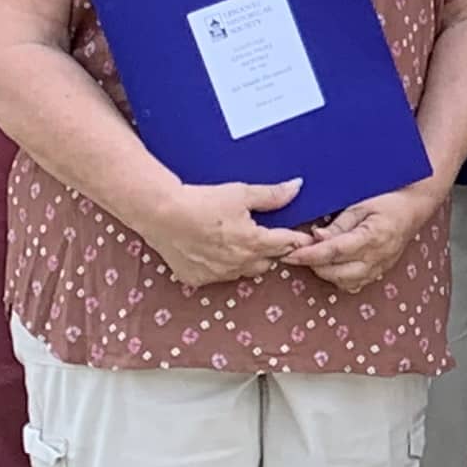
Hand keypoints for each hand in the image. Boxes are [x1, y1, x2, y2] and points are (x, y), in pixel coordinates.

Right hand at [143, 177, 314, 289]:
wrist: (162, 213)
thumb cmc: (202, 201)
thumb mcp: (241, 193)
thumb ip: (271, 195)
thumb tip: (296, 187)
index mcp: (254, 242)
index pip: (286, 244)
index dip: (297, 240)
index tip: (304, 238)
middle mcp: (240, 263)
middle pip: (268, 261)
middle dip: (271, 250)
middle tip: (266, 236)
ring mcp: (219, 274)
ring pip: (245, 271)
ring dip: (248, 260)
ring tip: (239, 243)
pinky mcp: (198, 279)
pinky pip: (220, 276)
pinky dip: (222, 266)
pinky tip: (214, 251)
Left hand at [300, 177, 447, 291]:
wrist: (415, 205)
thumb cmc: (388, 198)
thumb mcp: (360, 204)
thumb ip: (338, 224)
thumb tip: (316, 238)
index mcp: (373, 236)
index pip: (333, 251)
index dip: (308, 255)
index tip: (288, 254)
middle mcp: (378, 256)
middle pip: (335, 271)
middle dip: (313, 264)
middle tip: (298, 251)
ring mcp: (381, 267)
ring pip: (343, 282)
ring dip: (325, 271)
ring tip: (316, 255)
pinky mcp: (380, 272)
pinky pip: (354, 284)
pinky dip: (339, 277)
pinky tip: (333, 264)